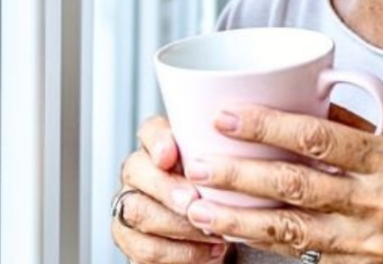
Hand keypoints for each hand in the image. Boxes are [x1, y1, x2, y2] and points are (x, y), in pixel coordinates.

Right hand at [112, 115, 231, 263]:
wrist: (219, 238)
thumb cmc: (225, 195)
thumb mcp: (230, 170)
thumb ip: (229, 154)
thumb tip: (251, 141)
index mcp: (162, 147)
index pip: (150, 131)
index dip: (157, 141)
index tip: (169, 155)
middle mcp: (140, 173)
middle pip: (136, 170)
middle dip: (166, 187)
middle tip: (193, 201)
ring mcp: (131, 205)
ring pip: (137, 210)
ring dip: (176, 225)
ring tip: (211, 233)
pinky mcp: (132, 240)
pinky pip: (145, 248)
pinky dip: (179, 253)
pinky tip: (209, 252)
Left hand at [183, 105, 382, 263]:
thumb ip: (362, 134)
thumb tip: (315, 105)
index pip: (318, 138)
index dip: (267, 125)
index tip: (228, 115)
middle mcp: (378, 203)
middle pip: (293, 185)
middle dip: (236, 173)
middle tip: (195, 161)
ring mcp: (368, 245)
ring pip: (288, 229)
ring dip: (237, 218)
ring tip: (198, 206)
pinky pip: (304, 257)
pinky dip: (266, 246)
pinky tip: (237, 237)